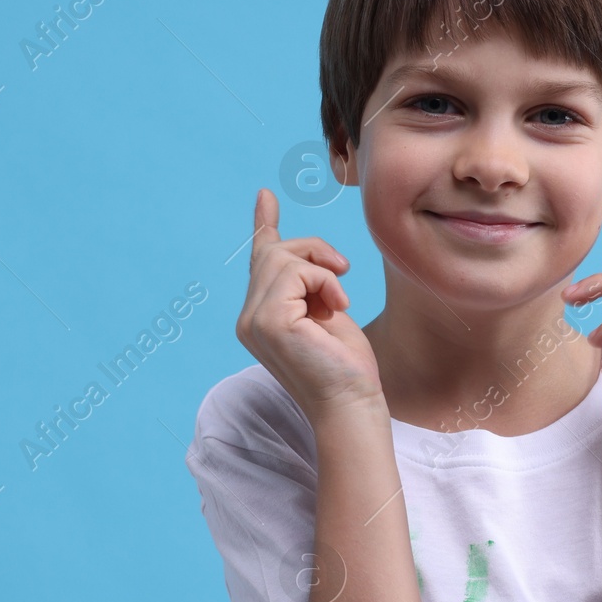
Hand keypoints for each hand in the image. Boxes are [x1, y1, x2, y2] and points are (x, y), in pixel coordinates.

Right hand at [235, 188, 384, 424]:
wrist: (353, 405)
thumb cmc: (347, 368)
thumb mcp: (328, 313)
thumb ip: (311, 286)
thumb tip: (314, 257)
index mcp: (261, 318)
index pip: (260, 261)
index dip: (264, 224)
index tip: (265, 196)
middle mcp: (249, 320)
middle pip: (274, 252)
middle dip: (314, 250)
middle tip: (345, 271)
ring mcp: (253, 321)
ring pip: (284, 257)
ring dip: (322, 269)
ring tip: (341, 300)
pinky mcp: (268, 322)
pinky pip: (295, 271)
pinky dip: (324, 281)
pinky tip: (338, 306)